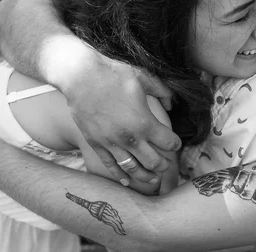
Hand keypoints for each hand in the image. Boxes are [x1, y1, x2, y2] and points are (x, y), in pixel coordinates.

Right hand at [62, 51, 181, 186]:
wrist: (80, 76)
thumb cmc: (114, 74)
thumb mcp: (144, 77)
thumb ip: (163, 91)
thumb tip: (171, 103)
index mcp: (145, 123)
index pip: (169, 143)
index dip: (176, 144)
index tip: (175, 143)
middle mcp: (130, 138)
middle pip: (154, 162)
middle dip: (164, 165)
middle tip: (167, 165)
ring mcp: (112, 143)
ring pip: (133, 169)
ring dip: (145, 176)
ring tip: (153, 180)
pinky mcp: (96, 144)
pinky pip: (110, 166)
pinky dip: (120, 176)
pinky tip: (127, 182)